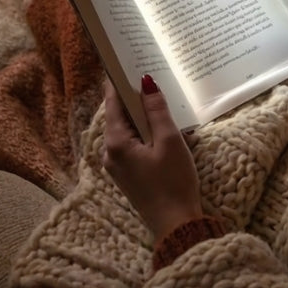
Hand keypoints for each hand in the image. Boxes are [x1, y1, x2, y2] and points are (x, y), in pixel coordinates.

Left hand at [103, 76, 203, 240]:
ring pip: (129, 129)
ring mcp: (118, 165)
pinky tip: (165, 128)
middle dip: (136, 97)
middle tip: (151, 75)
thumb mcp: (169, 141)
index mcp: (116, 142)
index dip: (119, 80)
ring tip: (162, 99)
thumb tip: (145, 82)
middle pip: (120, 115)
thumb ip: (156, 110)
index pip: (113, 102)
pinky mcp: (129, 174)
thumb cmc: (173, 183)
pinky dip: (147, 132)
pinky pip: (134, 144)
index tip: (126, 60)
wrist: (177, 227)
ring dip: (145, 116)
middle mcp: (111, 152)